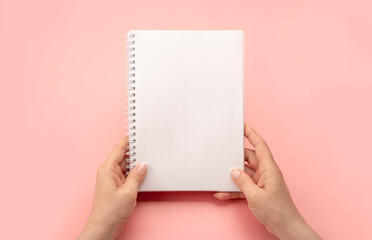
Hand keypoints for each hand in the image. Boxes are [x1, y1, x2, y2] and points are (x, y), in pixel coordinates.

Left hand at [77, 138, 146, 239]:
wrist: (104, 228)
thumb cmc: (110, 212)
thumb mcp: (128, 192)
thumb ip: (136, 176)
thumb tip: (143, 165)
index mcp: (107, 170)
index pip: (118, 149)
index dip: (127, 140)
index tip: (136, 133)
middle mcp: (109, 173)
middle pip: (123, 157)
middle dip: (135, 152)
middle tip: (148, 146)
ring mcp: (113, 181)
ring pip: (126, 167)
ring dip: (136, 164)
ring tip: (149, 159)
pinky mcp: (117, 188)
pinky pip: (127, 176)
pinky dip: (135, 174)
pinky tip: (144, 173)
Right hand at [215, 124, 320, 239]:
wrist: (285, 227)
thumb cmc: (277, 211)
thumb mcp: (255, 196)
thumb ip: (242, 181)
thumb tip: (233, 171)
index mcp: (269, 169)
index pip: (260, 145)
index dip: (251, 134)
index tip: (242, 125)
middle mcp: (266, 173)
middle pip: (248, 158)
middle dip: (235, 157)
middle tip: (223, 154)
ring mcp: (262, 182)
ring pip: (244, 173)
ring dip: (233, 176)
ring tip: (219, 175)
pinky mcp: (258, 191)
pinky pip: (244, 186)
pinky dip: (234, 189)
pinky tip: (223, 193)